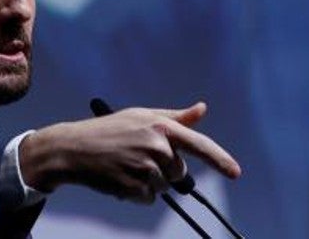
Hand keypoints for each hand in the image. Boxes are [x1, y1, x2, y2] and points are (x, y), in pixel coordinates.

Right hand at [18, 102, 240, 202]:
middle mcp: (157, 145)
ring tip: (126, 165)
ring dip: (148, 182)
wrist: (72, 147)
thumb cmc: (109, 129)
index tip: (236, 172)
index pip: (199, 144)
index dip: (220, 160)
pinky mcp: (133, 186)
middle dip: (163, 169)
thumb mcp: (142, 115)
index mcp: (162, 126)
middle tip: (137, 156)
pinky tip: (121, 178)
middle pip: (178, 171)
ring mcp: (145, 167)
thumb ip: (175, 116)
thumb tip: (202, 109)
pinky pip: (148, 199)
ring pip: (163, 187)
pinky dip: (137, 194)